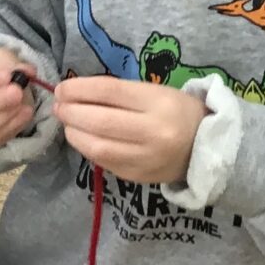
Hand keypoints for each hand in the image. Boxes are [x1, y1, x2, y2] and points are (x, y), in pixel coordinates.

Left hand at [54, 76, 207, 185]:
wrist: (205, 148)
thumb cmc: (176, 112)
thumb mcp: (155, 92)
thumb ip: (118, 92)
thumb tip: (76, 92)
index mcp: (159, 103)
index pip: (109, 92)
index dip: (79, 89)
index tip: (62, 88)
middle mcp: (153, 132)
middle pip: (99, 121)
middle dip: (71, 112)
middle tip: (59, 106)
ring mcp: (145, 158)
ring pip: (97, 146)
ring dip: (74, 133)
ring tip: (67, 123)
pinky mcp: (138, 175)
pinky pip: (104, 162)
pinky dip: (87, 148)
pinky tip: (82, 139)